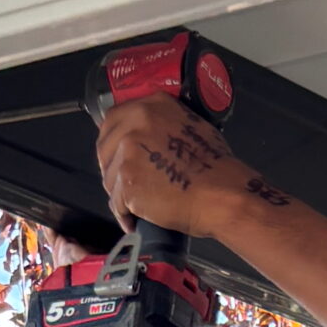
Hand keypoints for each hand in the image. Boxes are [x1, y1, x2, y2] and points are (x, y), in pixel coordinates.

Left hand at [96, 98, 268, 243]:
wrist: (222, 195)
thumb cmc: (216, 168)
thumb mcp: (192, 125)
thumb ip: (164, 123)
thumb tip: (151, 135)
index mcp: (151, 106)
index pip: (113, 120)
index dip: (112, 141)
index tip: (116, 155)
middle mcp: (135, 124)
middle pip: (104, 148)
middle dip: (111, 169)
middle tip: (125, 185)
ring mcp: (128, 153)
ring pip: (109, 177)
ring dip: (120, 194)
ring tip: (136, 206)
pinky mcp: (127, 183)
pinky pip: (116, 203)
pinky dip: (124, 215)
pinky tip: (135, 220)